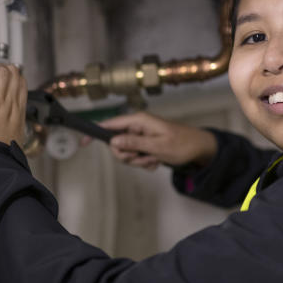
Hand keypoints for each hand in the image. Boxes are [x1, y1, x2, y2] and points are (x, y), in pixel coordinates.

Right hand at [89, 111, 216, 170]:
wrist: (199, 148)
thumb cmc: (182, 144)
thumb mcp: (157, 146)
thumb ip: (134, 143)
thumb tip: (113, 141)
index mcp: (138, 121)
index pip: (109, 124)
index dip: (95, 133)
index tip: (82, 142)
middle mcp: (137, 126)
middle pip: (116, 144)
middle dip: (128, 156)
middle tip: (144, 158)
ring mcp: (141, 136)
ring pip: (126, 153)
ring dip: (138, 160)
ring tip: (154, 159)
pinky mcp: (145, 144)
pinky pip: (136, 156)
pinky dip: (144, 162)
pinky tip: (156, 161)